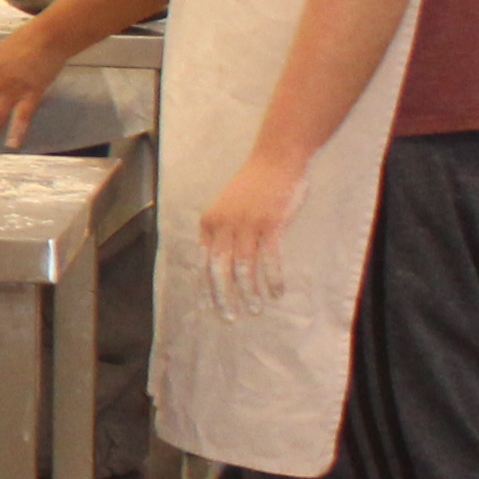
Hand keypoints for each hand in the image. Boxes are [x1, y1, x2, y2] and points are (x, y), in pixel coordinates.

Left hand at [200, 144, 308, 314]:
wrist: (276, 160)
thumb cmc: (253, 185)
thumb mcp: (227, 206)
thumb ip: (222, 230)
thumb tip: (221, 261)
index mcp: (209, 222)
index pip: (202, 261)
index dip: (205, 287)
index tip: (209, 308)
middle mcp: (223, 225)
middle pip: (218, 269)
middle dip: (223, 297)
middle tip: (230, 318)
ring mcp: (247, 225)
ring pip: (243, 268)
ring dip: (249, 292)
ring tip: (256, 310)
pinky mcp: (270, 224)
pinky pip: (269, 259)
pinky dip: (272, 279)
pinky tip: (276, 293)